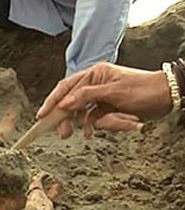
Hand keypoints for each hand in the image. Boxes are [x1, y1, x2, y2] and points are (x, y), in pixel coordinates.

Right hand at [37, 62, 172, 138]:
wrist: (167, 97)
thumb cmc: (143, 89)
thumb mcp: (113, 92)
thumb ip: (86, 96)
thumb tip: (64, 103)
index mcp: (94, 74)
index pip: (66, 87)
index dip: (52, 101)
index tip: (42, 116)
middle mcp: (94, 84)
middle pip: (71, 103)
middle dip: (67, 119)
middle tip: (62, 133)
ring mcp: (101, 97)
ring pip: (83, 114)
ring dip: (85, 124)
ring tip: (84, 134)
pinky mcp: (108, 108)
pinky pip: (95, 119)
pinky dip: (97, 126)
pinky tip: (95, 131)